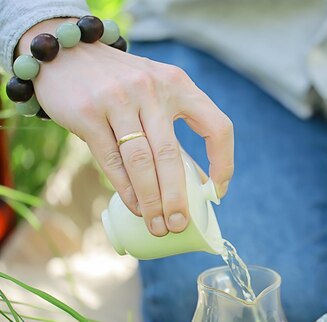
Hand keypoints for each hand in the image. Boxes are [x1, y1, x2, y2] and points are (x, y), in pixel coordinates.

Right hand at [18, 18, 233, 235]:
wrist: (65, 53)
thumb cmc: (120, 83)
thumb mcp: (155, 90)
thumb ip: (172, 124)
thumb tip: (195, 181)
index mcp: (179, 85)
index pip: (217, 127)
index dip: (223, 163)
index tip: (217, 191)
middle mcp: (152, 90)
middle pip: (171, 155)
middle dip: (177, 197)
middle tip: (180, 224)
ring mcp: (119, 100)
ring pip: (142, 162)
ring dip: (152, 200)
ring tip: (157, 226)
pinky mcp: (88, 113)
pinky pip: (112, 160)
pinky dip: (126, 189)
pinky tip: (135, 207)